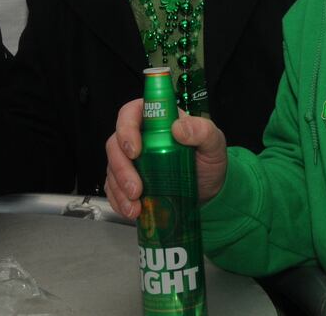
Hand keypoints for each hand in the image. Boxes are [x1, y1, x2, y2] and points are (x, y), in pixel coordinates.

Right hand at [104, 97, 229, 218]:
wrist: (209, 191)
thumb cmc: (209, 161)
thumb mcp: (214, 143)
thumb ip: (202, 130)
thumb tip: (178, 128)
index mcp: (156, 120)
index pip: (131, 114)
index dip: (126, 128)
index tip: (134, 150)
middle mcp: (139, 137)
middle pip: (115, 144)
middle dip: (121, 168)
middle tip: (135, 189)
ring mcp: (132, 160)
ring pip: (112, 168)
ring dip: (119, 189)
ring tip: (135, 207)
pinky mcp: (128, 181)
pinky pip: (114, 189)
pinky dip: (119, 201)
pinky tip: (132, 211)